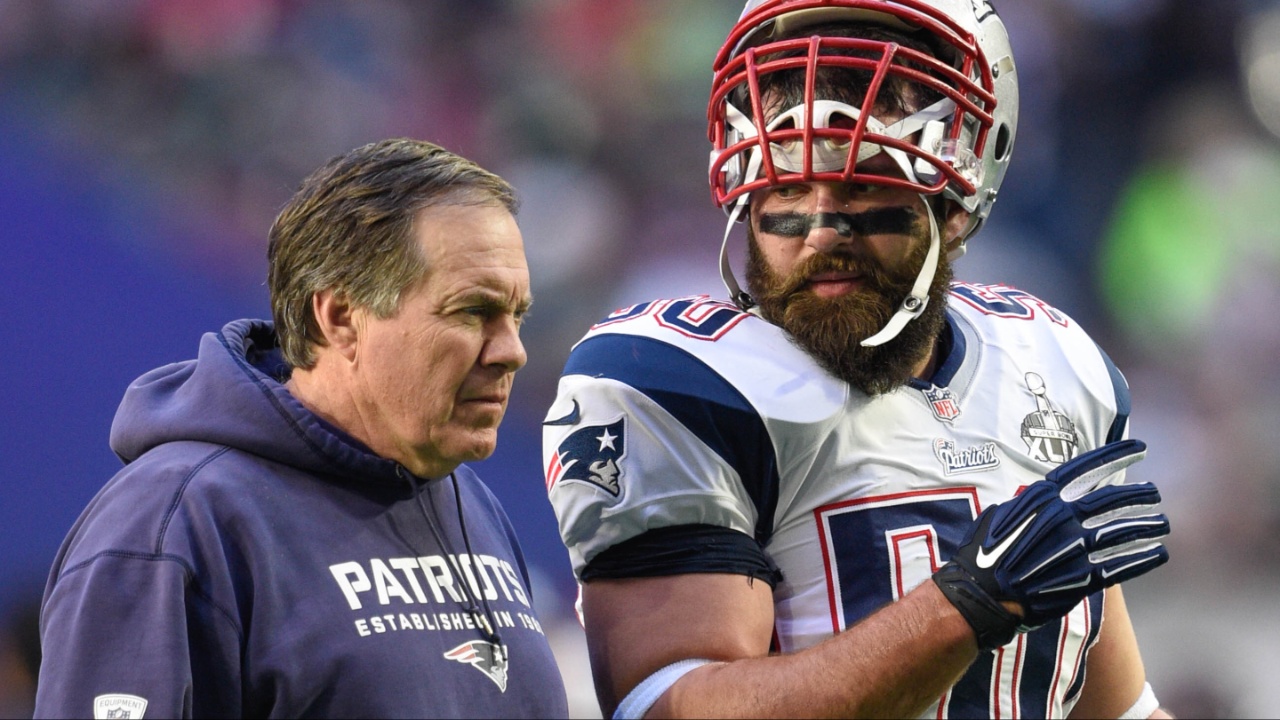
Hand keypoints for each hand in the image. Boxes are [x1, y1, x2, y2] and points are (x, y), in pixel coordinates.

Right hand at [933, 439, 1169, 650]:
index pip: (1087, 469)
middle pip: (1112, 499)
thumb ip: (1028, 504)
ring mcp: (1075, 548)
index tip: (1139, 448)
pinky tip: (1158, 553)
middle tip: (1153, 492)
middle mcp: (1062, 517)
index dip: (1116, 456)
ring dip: (1147, 526)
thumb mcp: (1000, 514)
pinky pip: (1122, 564)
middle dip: (1138, 494)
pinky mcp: (1083, 578)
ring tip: (1162, 522)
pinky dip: (1143, 558)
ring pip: (1122, 531)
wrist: (981, 595)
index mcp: (1041, 498)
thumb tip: (1041, 496)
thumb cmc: (983, 554)